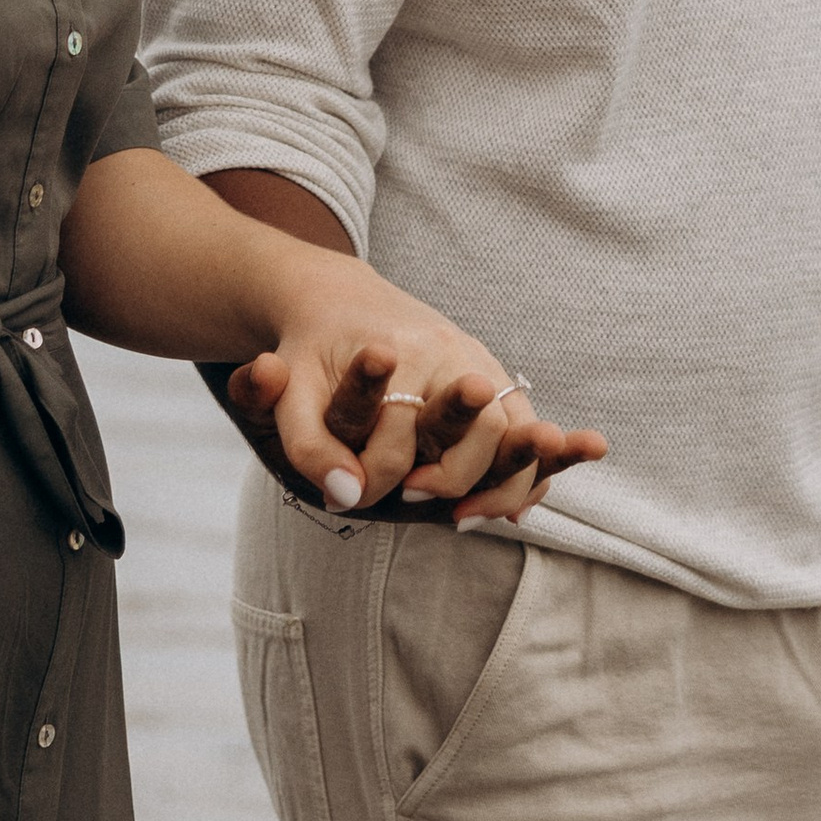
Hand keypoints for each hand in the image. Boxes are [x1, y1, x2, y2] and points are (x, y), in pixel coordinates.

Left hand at [230, 256, 604, 522]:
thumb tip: (345, 495)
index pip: (405, 428)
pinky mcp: (495, 376)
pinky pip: (524, 428)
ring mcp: (481, 360)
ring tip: (461, 518)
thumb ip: (309, 446)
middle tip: (412, 494)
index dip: (378, 473)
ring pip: (516, 428)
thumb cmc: (312, 354)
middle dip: (453, 476)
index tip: (353, 494)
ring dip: (500, 483)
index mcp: (403, 349)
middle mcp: (453, 351)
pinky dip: (527, 472)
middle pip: (484, 425)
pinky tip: (511, 511)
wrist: (339, 303)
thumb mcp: (292, 395)